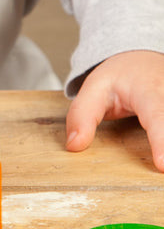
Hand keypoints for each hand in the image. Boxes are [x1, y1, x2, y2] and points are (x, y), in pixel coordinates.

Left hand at [65, 49, 163, 170]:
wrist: (141, 59)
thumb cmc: (120, 75)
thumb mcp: (94, 88)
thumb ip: (82, 116)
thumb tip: (74, 146)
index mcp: (148, 91)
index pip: (157, 117)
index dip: (161, 142)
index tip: (162, 165)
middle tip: (162, 168)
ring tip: (160, 164)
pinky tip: (161, 157)